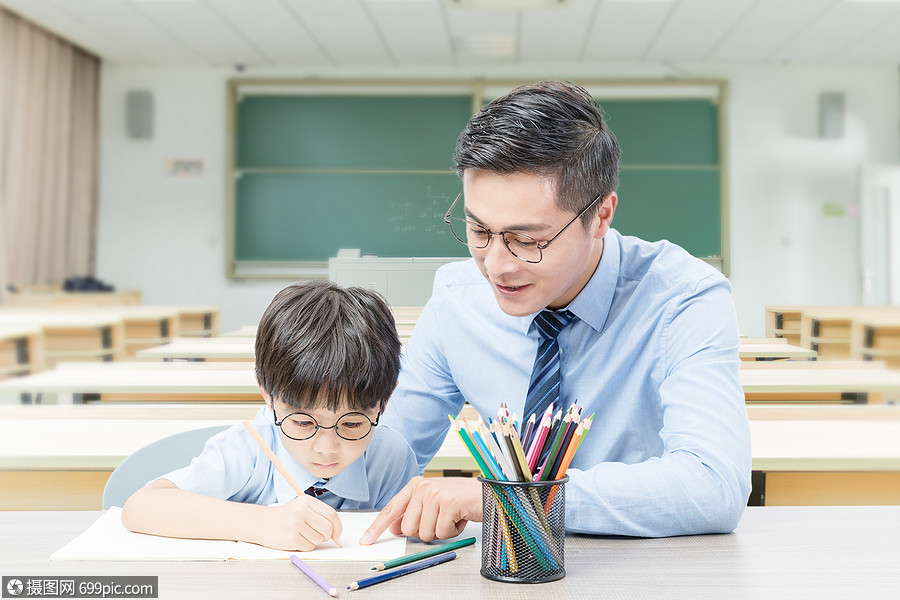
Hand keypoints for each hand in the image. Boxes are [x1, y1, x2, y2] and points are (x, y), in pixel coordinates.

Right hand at [253, 495, 342, 550]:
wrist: (261, 523)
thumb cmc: (286, 517)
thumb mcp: (302, 508)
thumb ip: (320, 516)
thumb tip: (337, 534)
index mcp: (306, 500)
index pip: (331, 514)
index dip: (338, 527)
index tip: (337, 535)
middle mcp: (301, 510)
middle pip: (327, 528)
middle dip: (326, 536)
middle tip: (318, 535)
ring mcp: (295, 524)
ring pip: (318, 539)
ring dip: (314, 541)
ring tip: (302, 535)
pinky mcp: (290, 538)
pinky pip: (309, 547)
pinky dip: (305, 546)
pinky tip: (296, 540)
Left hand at [359, 476, 481, 544]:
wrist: (490, 493)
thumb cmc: (461, 500)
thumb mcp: (434, 504)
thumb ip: (413, 514)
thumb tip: (395, 529)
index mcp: (415, 485)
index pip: (391, 509)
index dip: (377, 527)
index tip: (366, 540)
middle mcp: (422, 487)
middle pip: (408, 528)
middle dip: (425, 531)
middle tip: (441, 520)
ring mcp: (434, 494)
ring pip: (424, 533)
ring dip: (440, 532)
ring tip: (452, 517)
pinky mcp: (447, 503)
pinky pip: (441, 533)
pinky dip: (452, 532)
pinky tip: (460, 518)